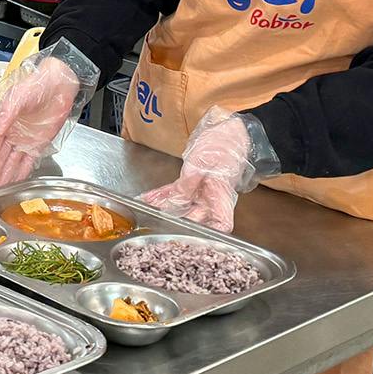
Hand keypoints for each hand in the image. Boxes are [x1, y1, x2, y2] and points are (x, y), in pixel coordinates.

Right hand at [0, 57, 81, 189]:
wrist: (60, 82)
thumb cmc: (37, 84)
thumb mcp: (17, 97)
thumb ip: (3, 117)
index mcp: (2, 120)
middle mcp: (10, 132)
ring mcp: (24, 139)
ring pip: (11, 163)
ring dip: (4, 177)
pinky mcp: (38, 143)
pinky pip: (27, 162)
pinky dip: (21, 173)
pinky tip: (14, 183)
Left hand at [139, 108, 278, 232]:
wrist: (226, 132)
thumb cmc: (223, 146)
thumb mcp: (205, 163)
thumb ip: (190, 182)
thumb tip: (179, 197)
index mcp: (221, 196)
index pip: (222, 224)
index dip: (211, 235)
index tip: (198, 241)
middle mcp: (211, 199)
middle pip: (195, 218)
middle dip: (176, 222)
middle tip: (158, 224)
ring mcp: (200, 192)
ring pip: (179, 205)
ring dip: (161, 208)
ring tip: (146, 210)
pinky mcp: (190, 183)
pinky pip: (174, 192)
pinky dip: (160, 195)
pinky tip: (147, 198)